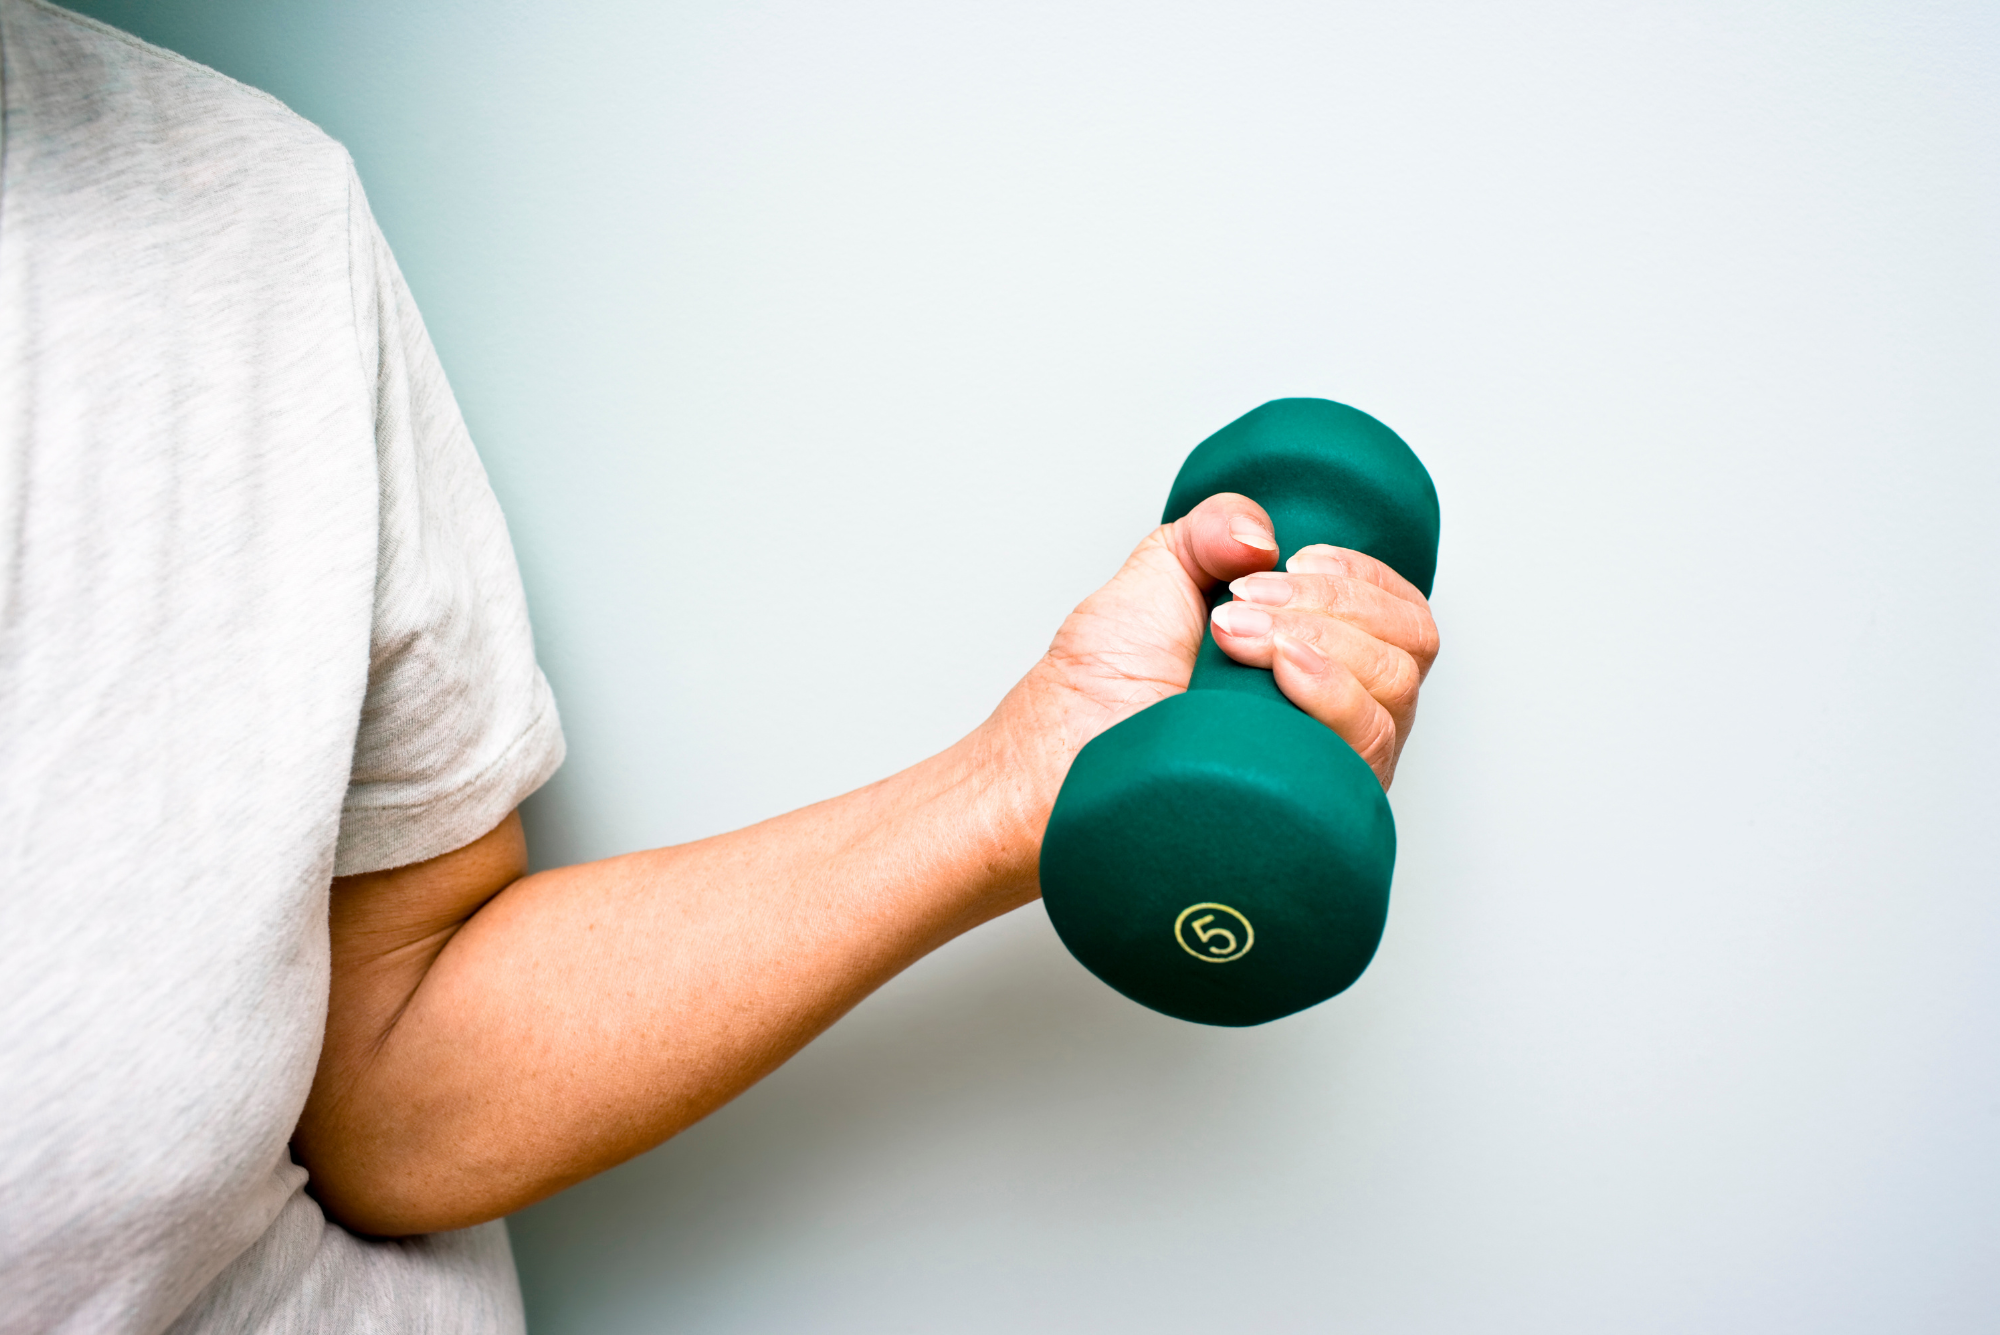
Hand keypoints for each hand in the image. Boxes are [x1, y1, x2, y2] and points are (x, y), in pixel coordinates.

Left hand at [992, 493, 1439, 820]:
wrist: (1049, 765)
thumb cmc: (1092, 693)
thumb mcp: (1152, 578)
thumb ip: (1210, 531)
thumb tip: (1264, 533)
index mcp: (1317, 659)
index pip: (1401, 614)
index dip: (1362, 575)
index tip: (1294, 560)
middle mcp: (1336, 717)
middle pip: (1410, 646)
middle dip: (1332, 601)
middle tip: (1244, 604)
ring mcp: (1328, 767)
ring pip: (1394, 692)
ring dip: (1319, 640)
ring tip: (1233, 638)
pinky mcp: (1314, 810)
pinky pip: (1368, 748)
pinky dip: (1330, 693)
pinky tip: (1278, 673)